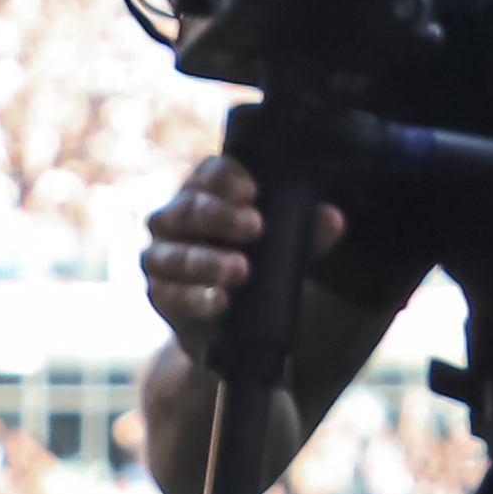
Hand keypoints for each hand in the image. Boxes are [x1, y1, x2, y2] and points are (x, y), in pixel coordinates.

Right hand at [137, 153, 344, 352]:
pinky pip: (170, 294)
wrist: (234, 320)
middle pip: (189, 208)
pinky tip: (220, 300)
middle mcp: (175, 218)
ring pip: (173, 253)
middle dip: (221, 217)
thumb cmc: (259, 261)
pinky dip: (196, 297)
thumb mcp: (287, 245)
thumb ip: (309, 232)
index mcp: (206, 192)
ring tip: (241, 270)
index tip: (254, 191)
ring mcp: (161, 256)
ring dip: (207, 261)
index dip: (228, 177)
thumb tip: (332, 218)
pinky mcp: (160, 293)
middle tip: (256, 227)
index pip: (211, 173)